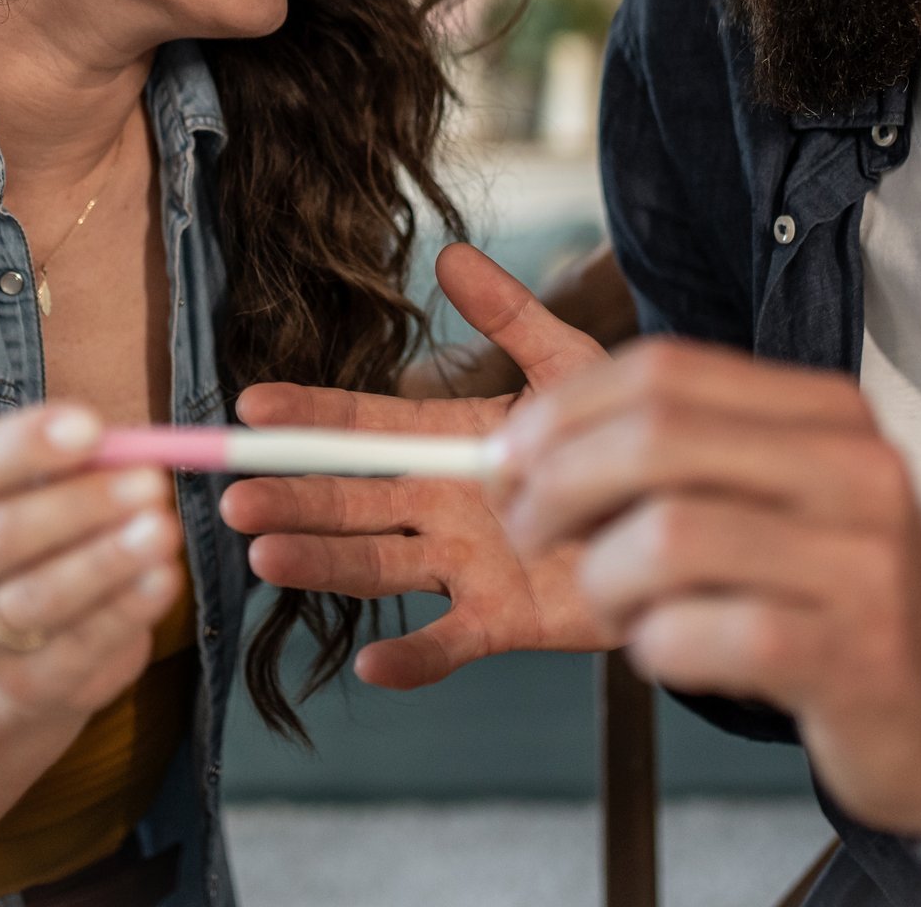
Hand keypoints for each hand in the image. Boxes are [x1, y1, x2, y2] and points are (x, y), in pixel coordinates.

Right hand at [0, 403, 183, 720]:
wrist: (12, 640)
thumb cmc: (33, 532)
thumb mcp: (38, 483)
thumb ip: (73, 460)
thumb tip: (126, 447)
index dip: (29, 444)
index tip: (92, 425)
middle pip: (1, 534)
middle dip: (82, 504)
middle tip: (150, 481)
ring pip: (37, 598)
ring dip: (108, 560)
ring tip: (164, 529)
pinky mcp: (20, 684)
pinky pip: (78, 645)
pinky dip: (126, 609)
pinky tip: (163, 578)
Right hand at [221, 243, 619, 686]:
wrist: (683, 517)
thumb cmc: (620, 443)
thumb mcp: (571, 368)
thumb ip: (512, 316)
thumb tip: (451, 253)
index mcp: (445, 442)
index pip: (362, 425)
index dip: (309, 416)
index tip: (251, 409)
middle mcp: (440, 506)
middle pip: (350, 502)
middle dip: (292, 500)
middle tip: (238, 500)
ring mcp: (465, 566)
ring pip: (378, 567)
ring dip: (321, 565)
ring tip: (267, 558)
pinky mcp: (503, 621)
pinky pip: (449, 644)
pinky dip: (411, 659)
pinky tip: (371, 667)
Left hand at [494, 339, 920, 844]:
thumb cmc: (828, 597)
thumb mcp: (771, 496)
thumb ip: (665, 453)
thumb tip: (512, 441)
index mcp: (826, 413)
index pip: (665, 369)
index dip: (564, 409)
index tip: (508, 455)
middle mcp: (853, 469)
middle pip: (656, 439)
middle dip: (559, 484)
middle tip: (529, 531)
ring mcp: (858, 560)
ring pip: (666, 537)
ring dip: (605, 579)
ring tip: (616, 606)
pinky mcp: (847, 652)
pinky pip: (699, 632)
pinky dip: (655, 646)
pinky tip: (670, 650)